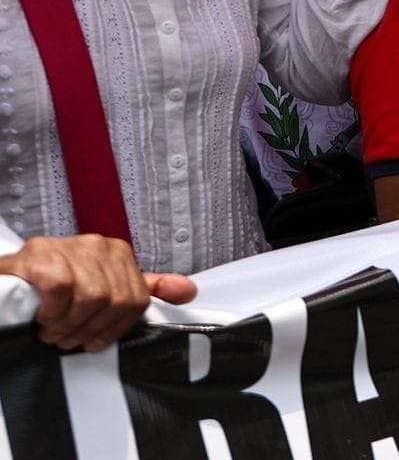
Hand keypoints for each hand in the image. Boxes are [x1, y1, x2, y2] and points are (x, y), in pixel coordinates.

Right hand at [0, 236, 195, 351]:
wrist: (8, 277)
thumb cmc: (56, 285)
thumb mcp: (103, 286)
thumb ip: (143, 288)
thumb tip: (189, 290)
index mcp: (119, 253)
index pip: (136, 300)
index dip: (114, 330)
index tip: (91, 343)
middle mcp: (99, 245)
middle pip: (115, 301)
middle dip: (88, 330)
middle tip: (66, 341)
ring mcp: (71, 247)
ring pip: (91, 298)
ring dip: (68, 326)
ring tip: (52, 333)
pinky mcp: (42, 254)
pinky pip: (61, 290)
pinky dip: (52, 313)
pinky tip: (41, 318)